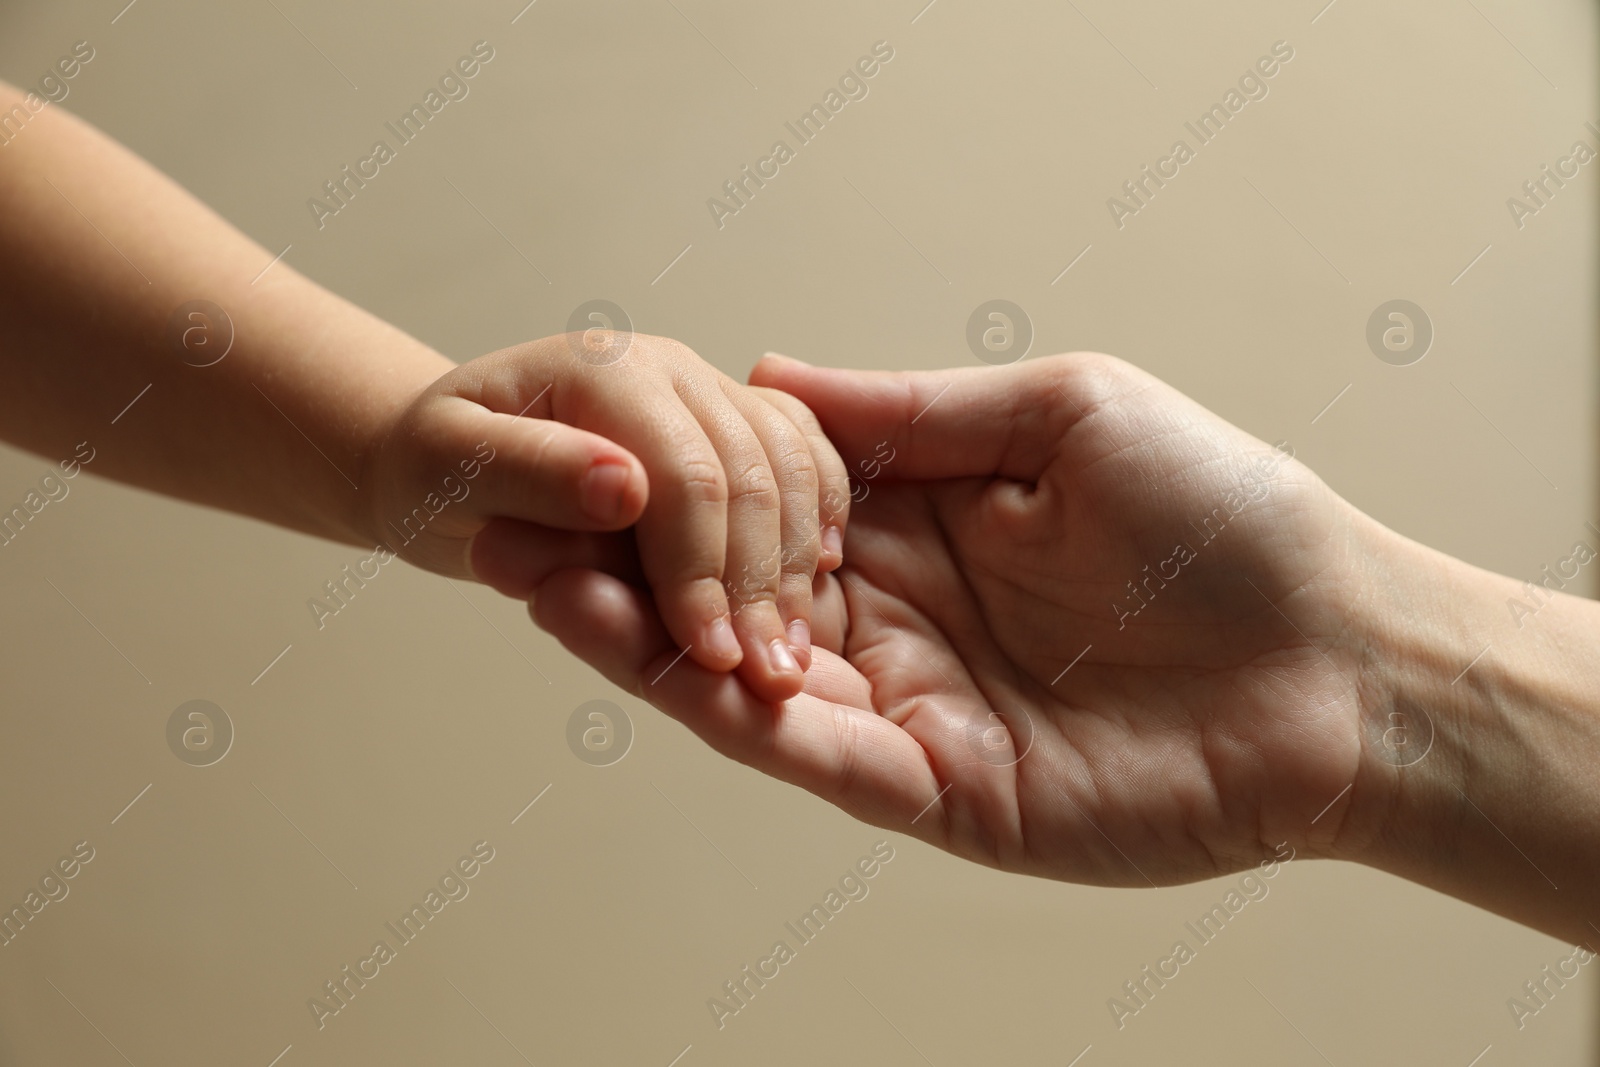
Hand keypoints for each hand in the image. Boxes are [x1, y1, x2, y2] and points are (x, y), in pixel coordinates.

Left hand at [362, 333, 849, 702]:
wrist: (458, 459)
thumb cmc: (440, 466)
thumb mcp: (448, 467)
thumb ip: (530, 471)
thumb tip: (624, 487)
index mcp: (606, 371)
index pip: (684, 475)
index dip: (700, 571)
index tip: (709, 654)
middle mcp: (671, 371)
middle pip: (751, 476)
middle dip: (760, 585)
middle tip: (766, 679)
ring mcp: (710, 394)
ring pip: (790, 469)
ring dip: (798, 564)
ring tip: (790, 656)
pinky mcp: (734, 424)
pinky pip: (805, 458)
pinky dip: (822, 513)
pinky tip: (822, 574)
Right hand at [528, 351, 1384, 885]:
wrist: (1340, 656)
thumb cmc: (1227, 516)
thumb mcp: (1061, 414)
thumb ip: (911, 415)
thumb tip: (774, 375)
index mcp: (922, 528)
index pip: (765, 512)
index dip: (672, 492)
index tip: (581, 458)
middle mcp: (900, 621)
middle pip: (732, 601)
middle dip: (622, 573)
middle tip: (510, 529)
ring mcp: (915, 712)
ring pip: (753, 685)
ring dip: (652, 648)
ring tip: (550, 591)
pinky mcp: (945, 794)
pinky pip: (828, 759)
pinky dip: (751, 722)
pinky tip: (683, 674)